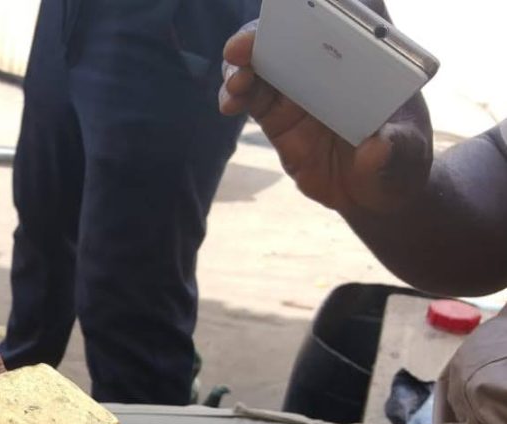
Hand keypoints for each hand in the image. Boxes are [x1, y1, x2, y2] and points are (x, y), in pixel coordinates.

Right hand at [219, 21, 433, 214]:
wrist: (370, 191)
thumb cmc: (398, 163)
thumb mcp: (407, 156)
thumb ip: (396, 149)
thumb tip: (378, 147)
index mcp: (371, 58)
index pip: (351, 15)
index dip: (325, 5)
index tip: (303, 7)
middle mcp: (330, 64)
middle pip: (295, 31)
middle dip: (267, 31)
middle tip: (246, 46)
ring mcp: (299, 86)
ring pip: (264, 60)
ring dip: (243, 64)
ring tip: (237, 82)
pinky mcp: (276, 113)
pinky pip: (250, 95)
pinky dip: (235, 94)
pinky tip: (229, 103)